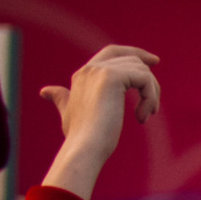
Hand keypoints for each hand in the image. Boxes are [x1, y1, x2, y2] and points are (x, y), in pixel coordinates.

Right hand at [38, 45, 161, 199]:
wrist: (84, 147)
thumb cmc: (80, 137)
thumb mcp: (69, 114)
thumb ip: (62, 99)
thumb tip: (44, 91)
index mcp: (83, 74)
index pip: (113, 52)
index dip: (135, 53)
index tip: (155, 61)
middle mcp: (90, 68)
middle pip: (132, 60)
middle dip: (149, 81)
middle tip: (153, 107)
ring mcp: (99, 71)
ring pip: (142, 71)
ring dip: (151, 95)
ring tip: (145, 117)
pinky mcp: (111, 77)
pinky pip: (145, 79)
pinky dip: (150, 98)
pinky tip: (142, 118)